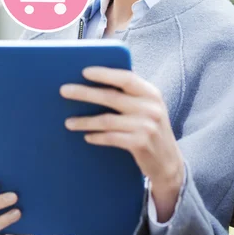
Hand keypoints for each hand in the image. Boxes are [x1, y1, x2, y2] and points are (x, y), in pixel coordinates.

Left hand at [59, 66, 184, 189]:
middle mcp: (151, 107)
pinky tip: (86, 136)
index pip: (126, 78)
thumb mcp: (148, 108)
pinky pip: (111, 138)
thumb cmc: (151, 130)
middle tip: (64, 91)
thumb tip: (95, 84)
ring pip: (107, 120)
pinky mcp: (140, 144)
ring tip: (68, 122)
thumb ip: (131, 96)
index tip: (84, 71)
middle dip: (85, 93)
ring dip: (85, 121)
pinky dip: (97, 136)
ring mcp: (146, 126)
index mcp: (151, 93)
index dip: (105, 74)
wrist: (169, 163)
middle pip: (111, 97)